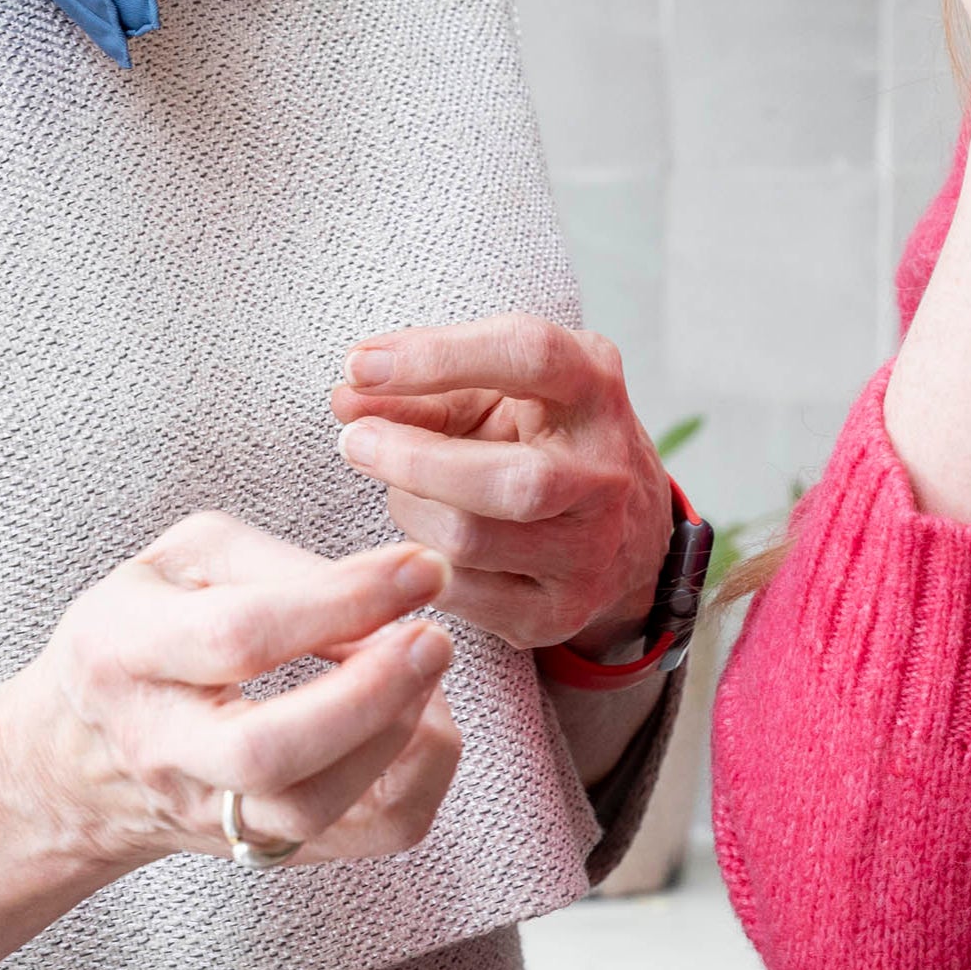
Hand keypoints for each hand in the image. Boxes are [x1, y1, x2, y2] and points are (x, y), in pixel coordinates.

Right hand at [1, 513, 462, 871]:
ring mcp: (207, 811)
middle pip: (267, 750)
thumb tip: (390, 588)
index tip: (423, 568)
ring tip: (429, 669)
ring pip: (312, 809)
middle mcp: (160, 745)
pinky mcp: (263, 847)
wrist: (77, 759)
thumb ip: (281, 566)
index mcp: (126, 649)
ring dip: (397, 738)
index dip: (344, 601)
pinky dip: (415, 783)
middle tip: (433, 638)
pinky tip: (424, 720)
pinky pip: (362, 839)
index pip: (240, 637)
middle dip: (371, 694)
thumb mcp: (186, 561)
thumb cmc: (144, 633)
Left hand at [331, 317, 671, 654]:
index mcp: (594, 388)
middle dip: (412, 459)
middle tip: (355, 440)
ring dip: (410, 509)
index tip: (360, 365)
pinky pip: (458, 593)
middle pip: (505, 479)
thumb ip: (426, 392)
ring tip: (402, 491)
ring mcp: (588, 551)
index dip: (437, 358)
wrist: (624, 536)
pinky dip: (420, 561)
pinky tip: (422, 540)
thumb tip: (347, 398)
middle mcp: (604, 472)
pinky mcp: (557, 612)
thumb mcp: (499, 397)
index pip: (527, 356)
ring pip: (468, 540)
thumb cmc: (542, 442)